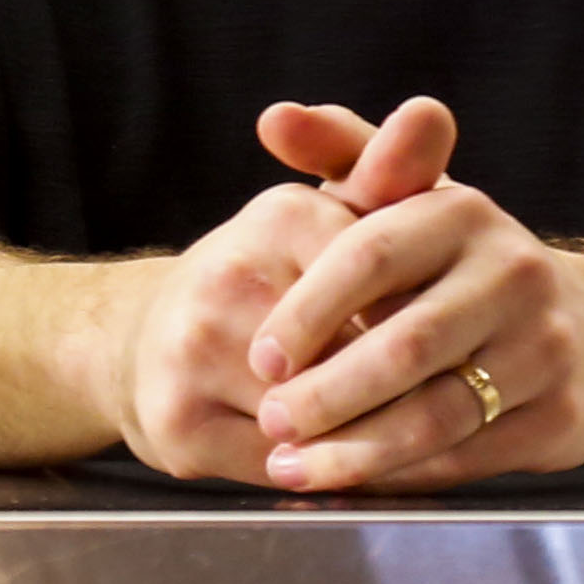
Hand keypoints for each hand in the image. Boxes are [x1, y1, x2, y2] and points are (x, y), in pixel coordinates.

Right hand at [91, 100, 455, 480]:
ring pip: (327, 418)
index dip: (422, 320)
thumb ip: (390, 171)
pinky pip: (287, 466)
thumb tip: (430, 111)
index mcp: (280, 214)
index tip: (442, 335)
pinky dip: (318, 471)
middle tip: (428, 395)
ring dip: (366, 435)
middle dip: (402, 384)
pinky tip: (326, 458)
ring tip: (388, 433)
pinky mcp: (180, 425)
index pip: (391, 283)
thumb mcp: (330, 215)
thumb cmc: (266, 280)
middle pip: (363, 356)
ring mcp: (195, 352)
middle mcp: (228, 277)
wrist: (141, 346)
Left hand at [243, 117, 583, 491]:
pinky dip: (403, 475)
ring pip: (437, 412)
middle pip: (405, 345)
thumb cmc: (462, 267)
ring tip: (294, 467)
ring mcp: (547, 346)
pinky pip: (468, 456)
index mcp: (463, 213)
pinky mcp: (562, 414)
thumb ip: (342, 155)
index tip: (260, 356)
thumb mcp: (412, 201)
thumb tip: (274, 119)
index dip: (309, 309)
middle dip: (327, 392)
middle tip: (270, 422)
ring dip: (357, 449)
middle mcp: (514, 272)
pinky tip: (353, 483)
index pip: (372, 254)